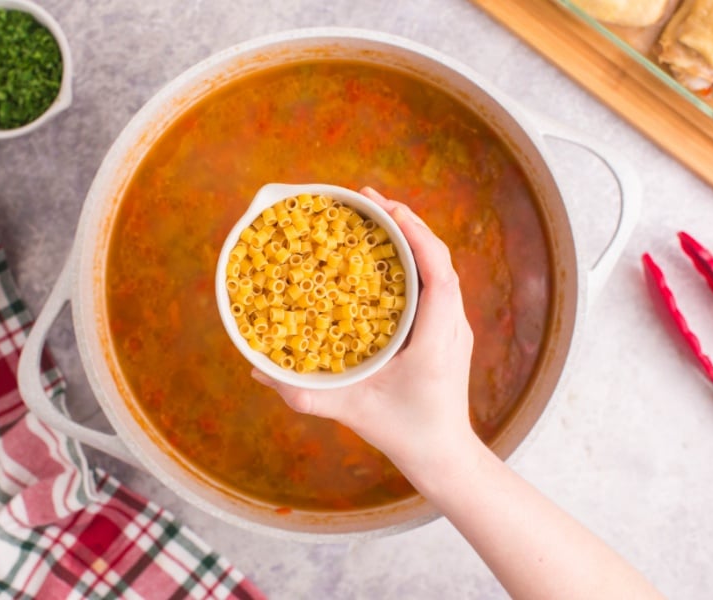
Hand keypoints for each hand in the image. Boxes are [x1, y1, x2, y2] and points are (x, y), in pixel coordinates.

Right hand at [251, 186, 476, 481]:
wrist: (443, 454)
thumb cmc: (403, 432)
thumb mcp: (350, 412)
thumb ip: (305, 395)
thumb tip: (258, 372)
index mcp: (436, 338)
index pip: (438, 273)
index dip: (415, 234)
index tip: (385, 208)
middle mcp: (452, 325)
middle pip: (439, 258)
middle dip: (407, 222)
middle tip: (368, 200)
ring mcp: (454, 326)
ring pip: (439, 268)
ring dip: (412, 238)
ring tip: (376, 216)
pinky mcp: (447, 331)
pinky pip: (435, 283)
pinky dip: (415, 259)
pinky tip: (387, 255)